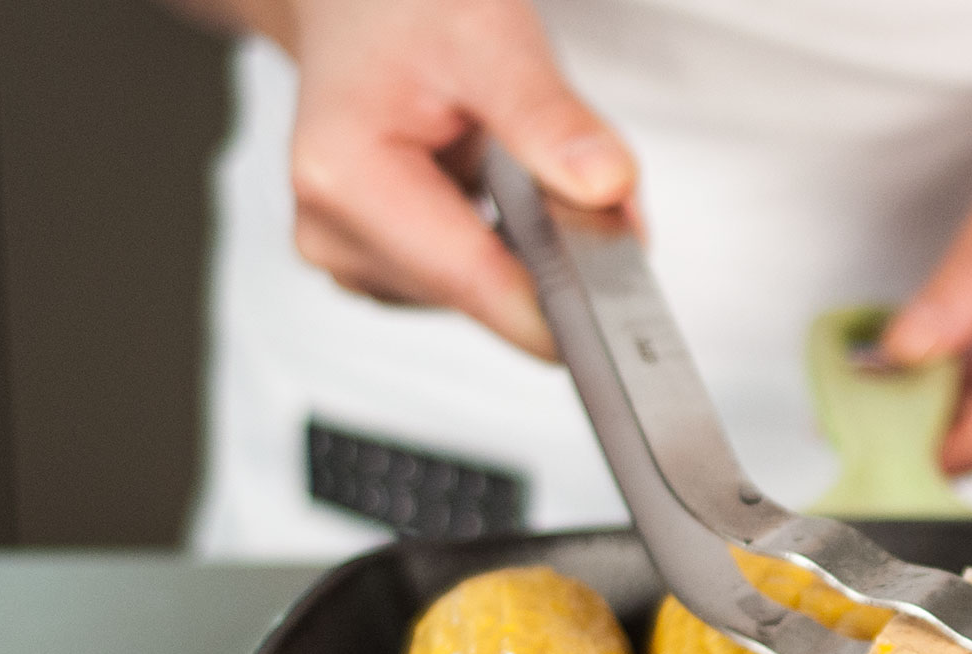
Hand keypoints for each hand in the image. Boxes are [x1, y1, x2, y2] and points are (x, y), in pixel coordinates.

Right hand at [270, 0, 636, 356]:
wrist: (357, 7)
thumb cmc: (404, 9)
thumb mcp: (487, 34)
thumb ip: (546, 116)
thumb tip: (604, 185)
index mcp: (346, 179)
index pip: (476, 281)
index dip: (565, 301)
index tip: (632, 306)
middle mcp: (339, 236)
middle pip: (492, 292)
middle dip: (559, 249)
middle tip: (591, 179)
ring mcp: (359, 261)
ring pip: (494, 295)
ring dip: (540, 245)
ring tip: (535, 164)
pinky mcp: (386, 271)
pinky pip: (480, 285)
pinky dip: (517, 245)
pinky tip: (513, 191)